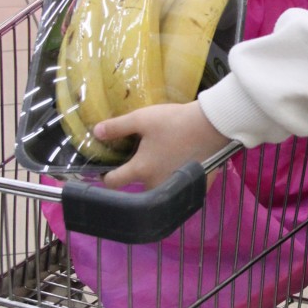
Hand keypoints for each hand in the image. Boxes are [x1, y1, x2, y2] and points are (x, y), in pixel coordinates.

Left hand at [95, 101, 229, 189]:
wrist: (212, 126)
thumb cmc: (175, 122)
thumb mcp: (142, 119)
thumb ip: (117, 127)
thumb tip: (95, 132)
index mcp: (141, 170)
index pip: (113, 182)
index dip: (106, 177)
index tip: (107, 170)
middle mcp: (155, 184)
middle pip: (137, 187)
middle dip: (135, 176)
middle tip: (139, 159)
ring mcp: (174, 187)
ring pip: (157, 188)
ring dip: (155, 178)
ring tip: (159, 161)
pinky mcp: (192, 186)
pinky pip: (177, 188)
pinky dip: (174, 179)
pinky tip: (177, 164)